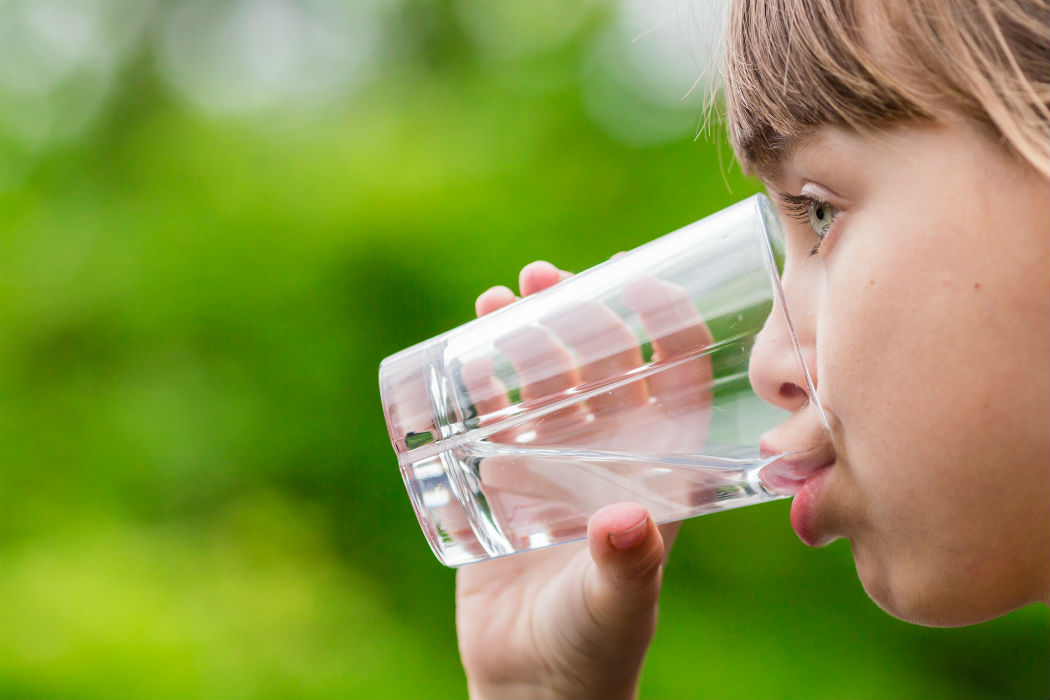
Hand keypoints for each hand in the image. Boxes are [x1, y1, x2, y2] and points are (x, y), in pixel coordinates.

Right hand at [456, 261, 712, 698]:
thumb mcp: (616, 603)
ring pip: (544, 380)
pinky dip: (480, 378)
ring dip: (525, 334)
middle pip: (599, 365)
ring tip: (499, 297)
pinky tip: (462, 350)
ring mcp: (553, 466)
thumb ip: (627, 566)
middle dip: (577, 313)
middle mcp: (607, 458)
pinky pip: (493, 414)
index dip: (662, 325)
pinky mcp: (503, 482)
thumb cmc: (594, 646)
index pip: (672, 382)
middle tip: (543, 278)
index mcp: (653, 471)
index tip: (637, 276)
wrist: (532, 683)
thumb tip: (625, 521)